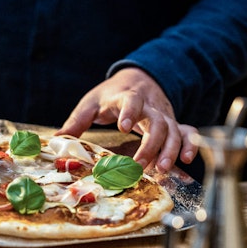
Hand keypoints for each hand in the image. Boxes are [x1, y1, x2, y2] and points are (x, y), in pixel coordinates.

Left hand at [56, 67, 198, 172]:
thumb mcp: (91, 103)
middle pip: (157, 122)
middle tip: (140, 164)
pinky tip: (186, 161)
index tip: (123, 126)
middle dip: (151, 144)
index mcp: (127, 97)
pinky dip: (190, 144)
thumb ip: (76, 121)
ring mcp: (164, 115)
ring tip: (162, 169)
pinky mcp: (173, 123)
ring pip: (174, 130)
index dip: (129, 112)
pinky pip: (187, 132)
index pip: (131, 101)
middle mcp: (150, 106)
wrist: (138, 78)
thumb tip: (56, 139)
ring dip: (170, 150)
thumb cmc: (111, 94)